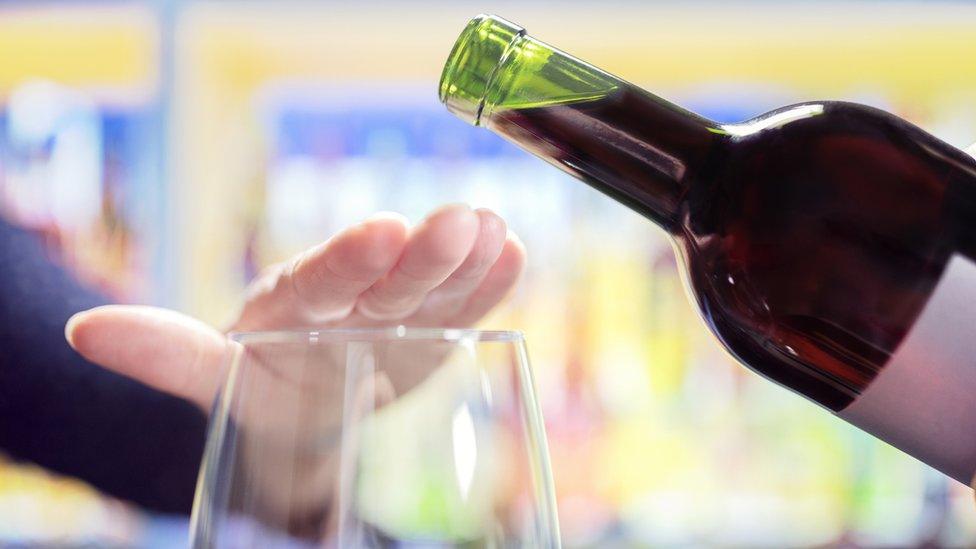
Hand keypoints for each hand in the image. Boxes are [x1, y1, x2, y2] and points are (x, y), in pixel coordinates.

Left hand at [65, 204, 524, 410]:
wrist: (309, 409)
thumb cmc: (260, 383)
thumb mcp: (214, 374)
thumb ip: (164, 353)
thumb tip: (84, 329)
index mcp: (295, 298)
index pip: (322, 276)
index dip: (350, 258)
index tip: (382, 229)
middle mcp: (351, 294)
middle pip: (387, 274)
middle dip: (423, 252)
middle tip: (460, 222)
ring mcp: (397, 309)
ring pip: (433, 283)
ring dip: (464, 260)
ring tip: (494, 231)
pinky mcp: (433, 329)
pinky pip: (462, 306)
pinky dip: (487, 285)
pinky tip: (512, 254)